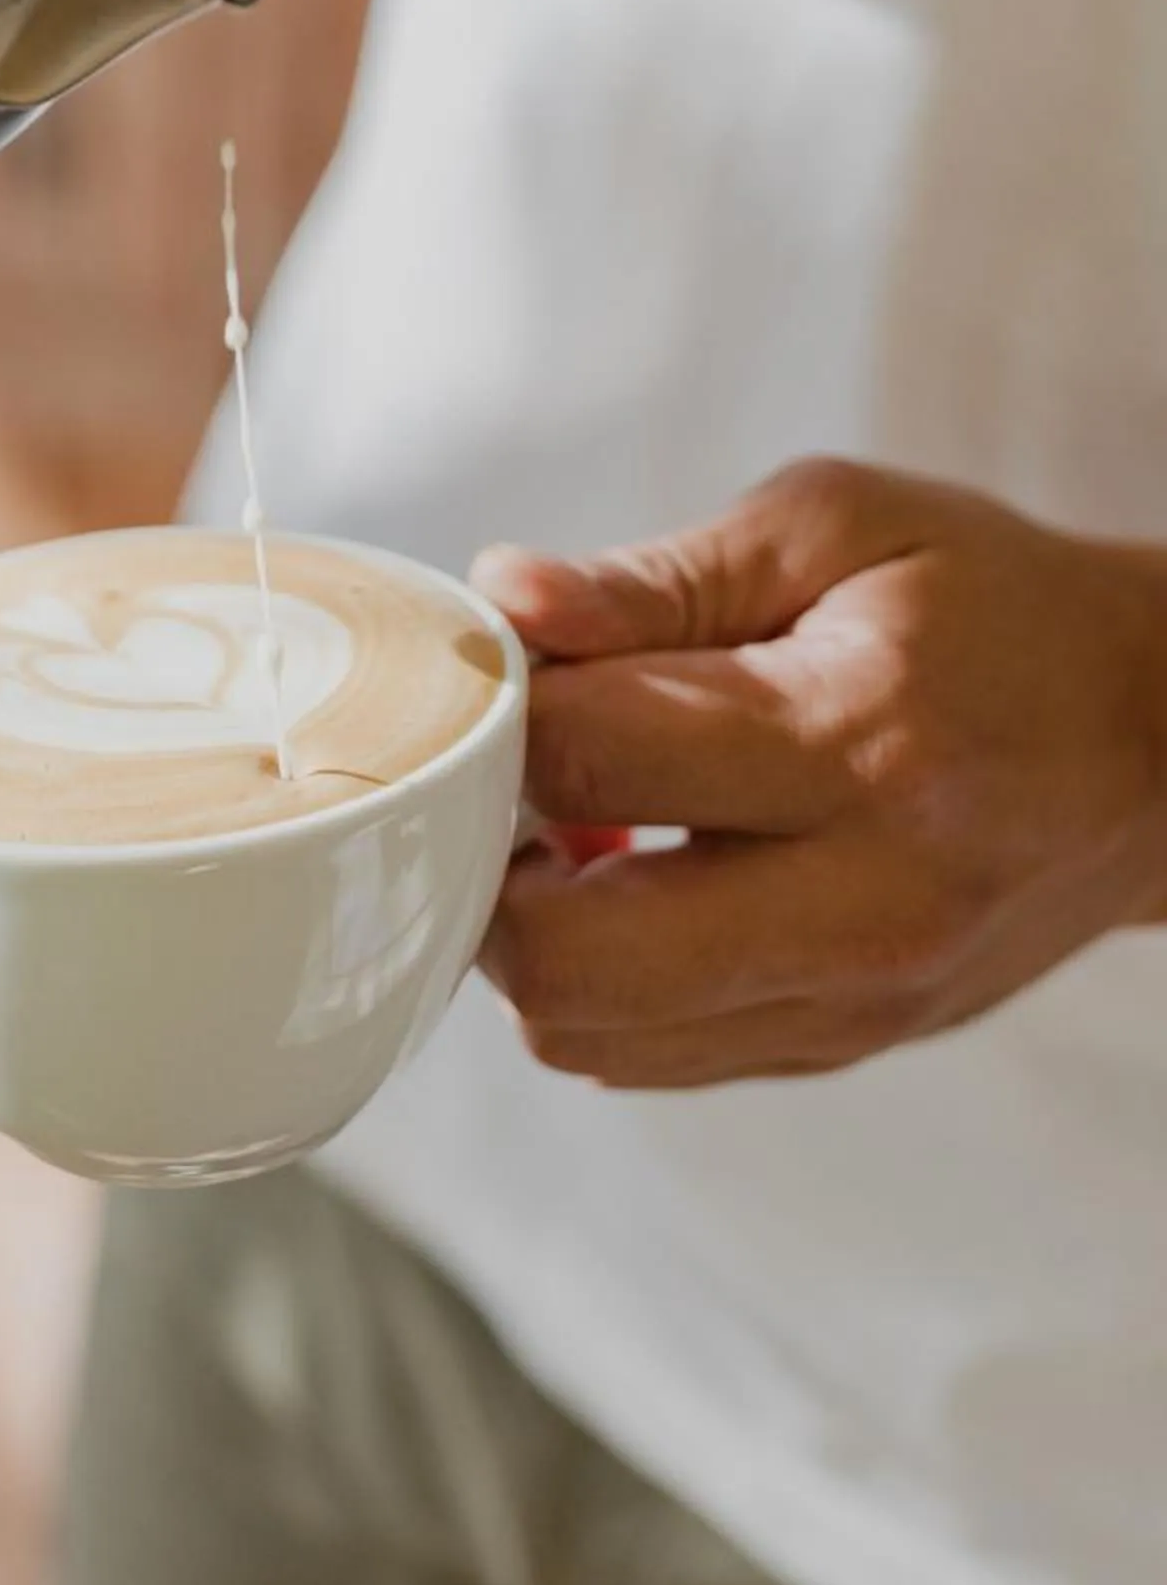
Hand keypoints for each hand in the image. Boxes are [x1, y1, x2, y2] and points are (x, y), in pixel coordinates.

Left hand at [472, 459, 1166, 1087]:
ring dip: (535, 931)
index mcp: (856, 743)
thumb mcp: (834, 528)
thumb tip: (505, 601)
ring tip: (585, 825)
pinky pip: (642, 1057)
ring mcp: (847, 1004)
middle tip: (518, 777)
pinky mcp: (835, 1051)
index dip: (503, 710)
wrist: (1154, 750)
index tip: (510, 668)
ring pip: (584, 1033)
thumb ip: (656, 580)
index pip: (591, 759)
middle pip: (562, 960)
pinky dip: (599, 978)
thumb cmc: (988, 608)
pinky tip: (637, 879)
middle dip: (485, 862)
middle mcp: (857, 907)